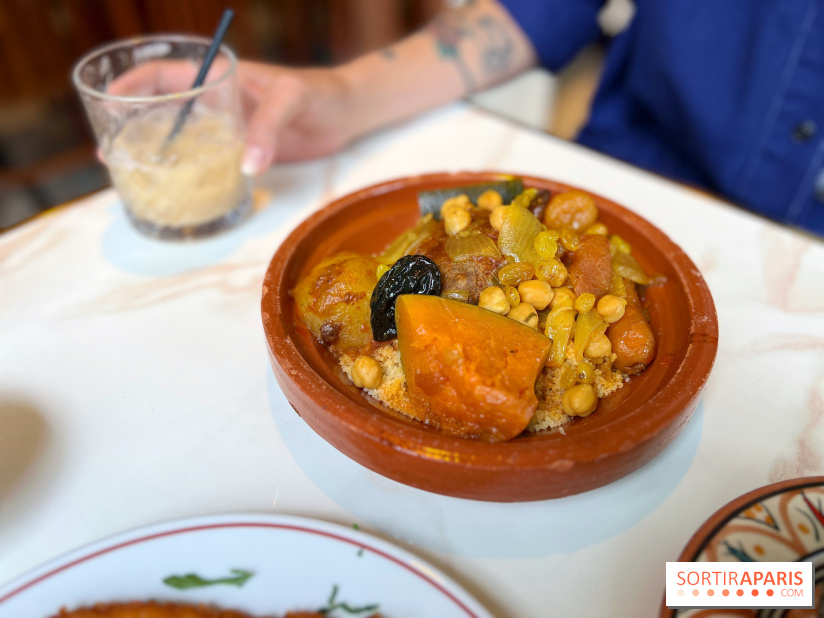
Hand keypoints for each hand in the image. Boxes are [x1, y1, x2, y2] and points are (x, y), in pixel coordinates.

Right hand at [107, 60, 355, 174]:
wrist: (345, 114)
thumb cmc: (319, 94)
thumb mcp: (292, 99)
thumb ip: (268, 127)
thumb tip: (246, 165)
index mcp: (219, 78)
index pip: (163, 75)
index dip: (131, 87)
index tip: (107, 106)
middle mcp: (215, 102)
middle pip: (161, 109)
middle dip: (131, 126)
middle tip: (109, 152)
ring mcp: (226, 128)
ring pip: (180, 137)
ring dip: (155, 152)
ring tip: (129, 172)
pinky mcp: (240, 151)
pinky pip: (205, 159)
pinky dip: (186, 170)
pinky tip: (173, 186)